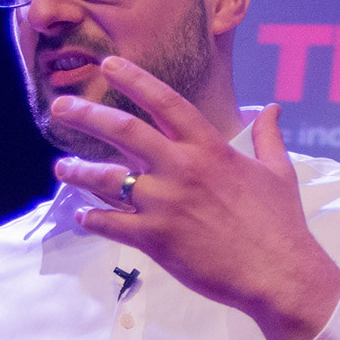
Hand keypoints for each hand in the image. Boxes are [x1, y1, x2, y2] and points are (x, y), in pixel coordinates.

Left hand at [50, 56, 339, 339]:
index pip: (165, 102)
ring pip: (107, 180)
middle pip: (124, 131)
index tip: (108, 64)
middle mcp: (181, 168)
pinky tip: (81, 218)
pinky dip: (91, 220)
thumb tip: (273, 108)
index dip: (134, 79)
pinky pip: (111, 225)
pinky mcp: (155, 239)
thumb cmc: (280, 223)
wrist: (279, 274)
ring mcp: (165, 204)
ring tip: (60, 168)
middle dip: (87, 115)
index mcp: (209, 148)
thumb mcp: (278, 172)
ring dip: (78, 172)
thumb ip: (268, 136)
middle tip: (59, 106)